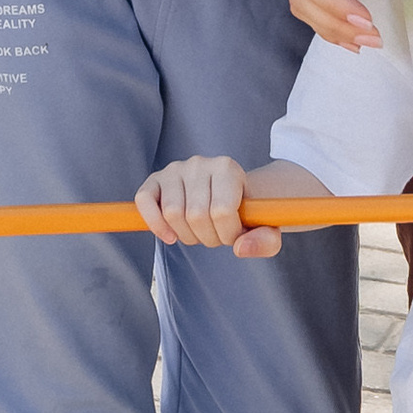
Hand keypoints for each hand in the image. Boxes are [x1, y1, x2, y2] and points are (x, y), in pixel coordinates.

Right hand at [135, 152, 279, 260]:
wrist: (231, 195)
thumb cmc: (247, 214)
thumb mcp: (267, 228)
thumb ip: (266, 241)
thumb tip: (239, 249)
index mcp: (227, 167)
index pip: (221, 211)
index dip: (228, 234)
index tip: (235, 235)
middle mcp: (199, 163)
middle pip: (195, 216)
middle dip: (208, 238)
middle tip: (217, 235)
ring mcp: (175, 169)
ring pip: (172, 214)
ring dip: (186, 236)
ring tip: (200, 232)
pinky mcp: (155, 180)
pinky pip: (144, 201)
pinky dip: (154, 224)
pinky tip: (169, 236)